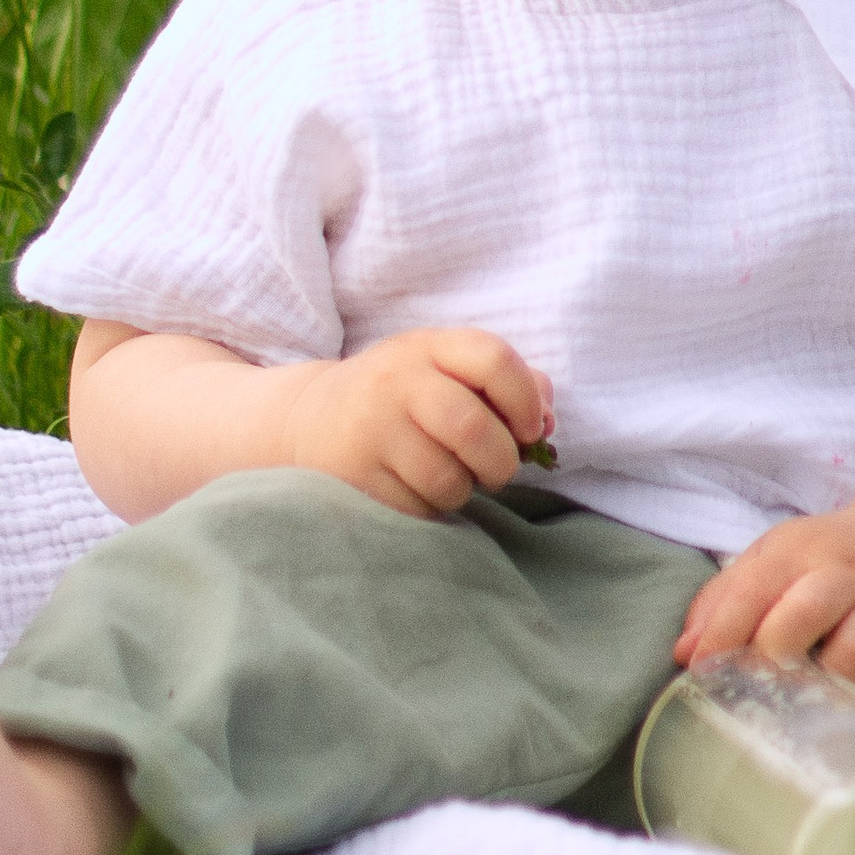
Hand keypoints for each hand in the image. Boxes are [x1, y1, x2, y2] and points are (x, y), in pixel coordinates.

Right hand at [281, 329, 550, 518]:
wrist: (307, 419)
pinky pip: (418, 508)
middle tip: (497, 469)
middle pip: (473, 428)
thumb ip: (504, 384)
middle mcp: (395, 381)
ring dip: (465, 490)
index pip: (493, 359)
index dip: (526, 400)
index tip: (530, 429)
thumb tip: (548, 422)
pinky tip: (416, 489)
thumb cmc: (399, 396)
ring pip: (448, 479)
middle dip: (502, 461)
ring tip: (451, 476)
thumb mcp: (443, 369)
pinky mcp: (354, 477)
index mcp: (427, 346)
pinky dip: (431, 508)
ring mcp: (370, 429)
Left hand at [673, 502, 854, 708]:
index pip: (754, 589)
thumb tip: (683, 653)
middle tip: (749, 693)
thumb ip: (724, 598)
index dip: (722, 633)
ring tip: (793, 718)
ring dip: (820, 689)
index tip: (700, 672)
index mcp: (800, 549)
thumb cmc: (823, 557)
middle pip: (807, 613)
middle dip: (772, 656)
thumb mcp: (773, 556)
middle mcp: (846, 574)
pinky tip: (845, 728)